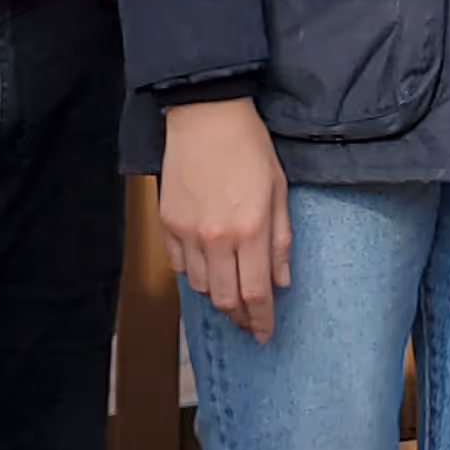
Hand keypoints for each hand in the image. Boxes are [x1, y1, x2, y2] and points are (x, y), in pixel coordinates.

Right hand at [159, 99, 291, 341]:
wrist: (206, 114)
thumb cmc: (250, 147)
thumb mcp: (279, 190)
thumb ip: (281, 240)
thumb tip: (282, 281)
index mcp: (251, 230)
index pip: (257, 294)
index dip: (261, 320)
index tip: (265, 334)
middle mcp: (217, 238)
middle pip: (225, 300)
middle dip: (239, 317)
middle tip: (248, 321)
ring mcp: (188, 232)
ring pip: (200, 287)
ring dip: (217, 295)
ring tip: (229, 291)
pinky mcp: (168, 222)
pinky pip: (179, 265)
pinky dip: (194, 274)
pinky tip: (207, 267)